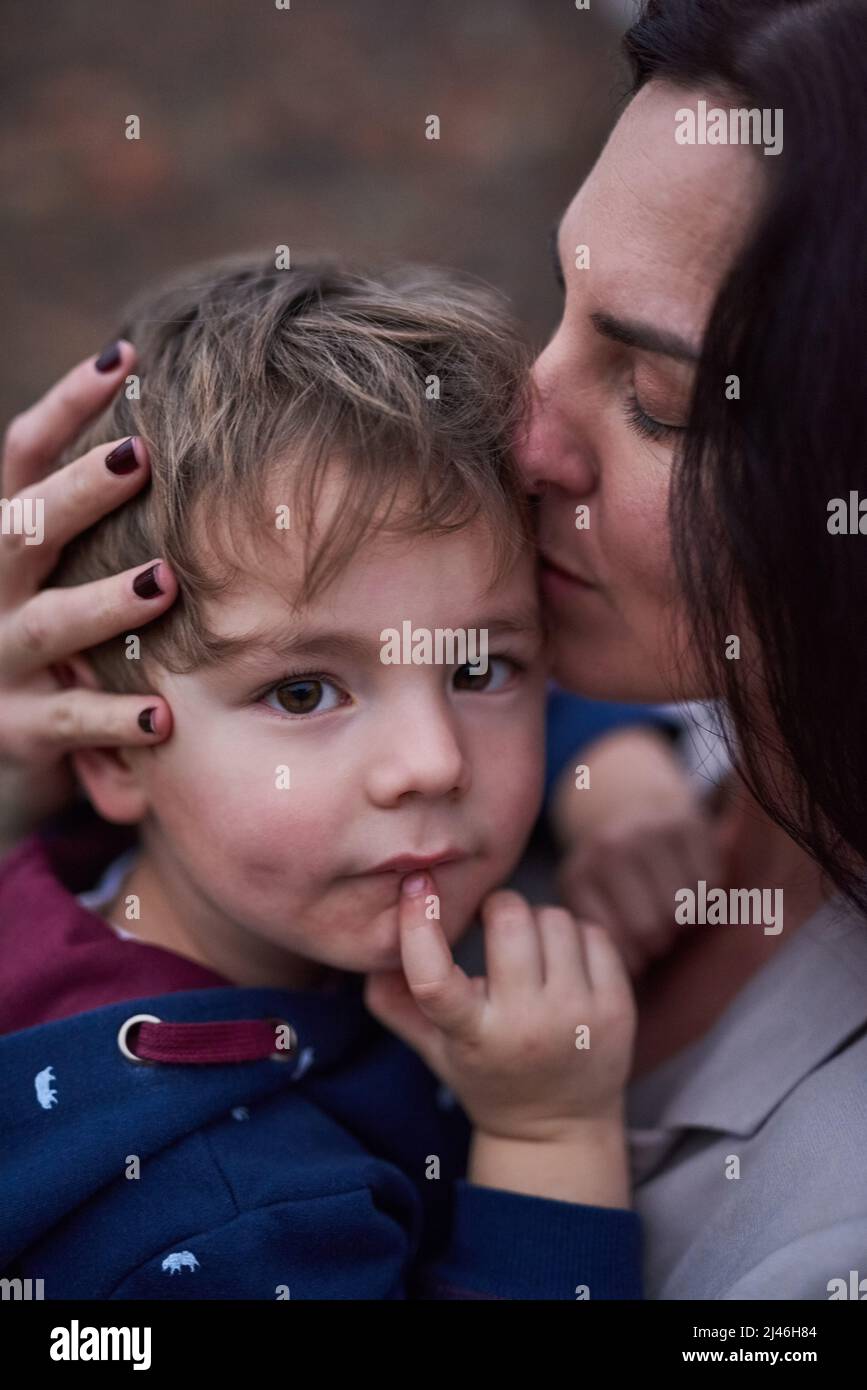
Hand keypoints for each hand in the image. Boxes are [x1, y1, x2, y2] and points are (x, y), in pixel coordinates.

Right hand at [0, 343, 177, 838]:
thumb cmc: (54, 641)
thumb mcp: (61, 571)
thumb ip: (97, 514)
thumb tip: (184, 429)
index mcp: (5, 540)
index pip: (23, 456)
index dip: (65, 405)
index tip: (124, 355)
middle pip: (23, 528)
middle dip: (78, 493)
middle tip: (138, 456)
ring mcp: (1, 659)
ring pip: (49, 623)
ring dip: (103, 601)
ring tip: (162, 584)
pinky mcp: (18, 729)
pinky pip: (69, 720)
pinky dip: (114, 718)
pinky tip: (162, 716)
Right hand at [364, 877, 635, 1142]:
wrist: (561, 1127)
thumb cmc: (488, 1075)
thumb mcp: (435, 1049)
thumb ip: (395, 1004)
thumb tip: (369, 953)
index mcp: (474, 1037)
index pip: (436, 981)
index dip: (420, 926)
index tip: (417, 886)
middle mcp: (527, 1027)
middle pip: (510, 920)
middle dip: (496, 909)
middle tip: (492, 925)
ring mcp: (579, 1018)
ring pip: (554, 919)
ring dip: (536, 922)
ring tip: (529, 951)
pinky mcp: (617, 1008)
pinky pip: (594, 933)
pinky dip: (574, 937)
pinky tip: (562, 962)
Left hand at [550, 728, 720, 976]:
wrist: (628, 802)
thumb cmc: (607, 875)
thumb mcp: (585, 902)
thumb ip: (589, 945)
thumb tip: (614, 996)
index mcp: (578, 876)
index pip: (612, 944)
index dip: (632, 960)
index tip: (635, 956)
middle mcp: (609, 849)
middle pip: (652, 928)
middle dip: (660, 942)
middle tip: (657, 937)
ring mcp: (648, 832)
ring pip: (686, 908)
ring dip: (685, 919)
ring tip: (671, 914)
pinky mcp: (686, 822)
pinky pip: (710, 882)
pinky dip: (705, 894)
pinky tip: (689, 887)